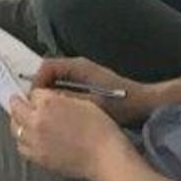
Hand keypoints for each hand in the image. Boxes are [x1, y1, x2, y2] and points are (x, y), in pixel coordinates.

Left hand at [9, 83, 129, 175]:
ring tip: (26, 122)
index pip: (33, 94)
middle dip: (20, 105)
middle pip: (16, 109)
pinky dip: (23, 141)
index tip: (40, 98)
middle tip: (24, 105)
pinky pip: (22, 147)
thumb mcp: (83, 102)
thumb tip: (49, 100)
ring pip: (15, 128)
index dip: (38, 95)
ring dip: (19, 123)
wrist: (106, 157)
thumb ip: (60, 99)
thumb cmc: (100, 129)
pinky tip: (32, 139)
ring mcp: (35, 141)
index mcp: (48, 104)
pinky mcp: (38, 157)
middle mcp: (36, 121)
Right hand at [32, 54, 155, 126]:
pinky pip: (64, 87)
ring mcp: (83, 75)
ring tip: (45, 113)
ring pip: (56, 81)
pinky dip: (58, 98)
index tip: (34, 101)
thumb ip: (69, 101)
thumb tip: (45, 101)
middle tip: (36, 109)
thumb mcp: (94, 105)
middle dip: (40, 89)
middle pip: (49, 72)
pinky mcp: (87, 84)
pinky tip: (60, 114)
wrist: (147, 105)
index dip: (36, 82)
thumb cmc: (123, 104)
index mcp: (79, 67)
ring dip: (48, 95)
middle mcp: (78, 67)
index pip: (47, 67)